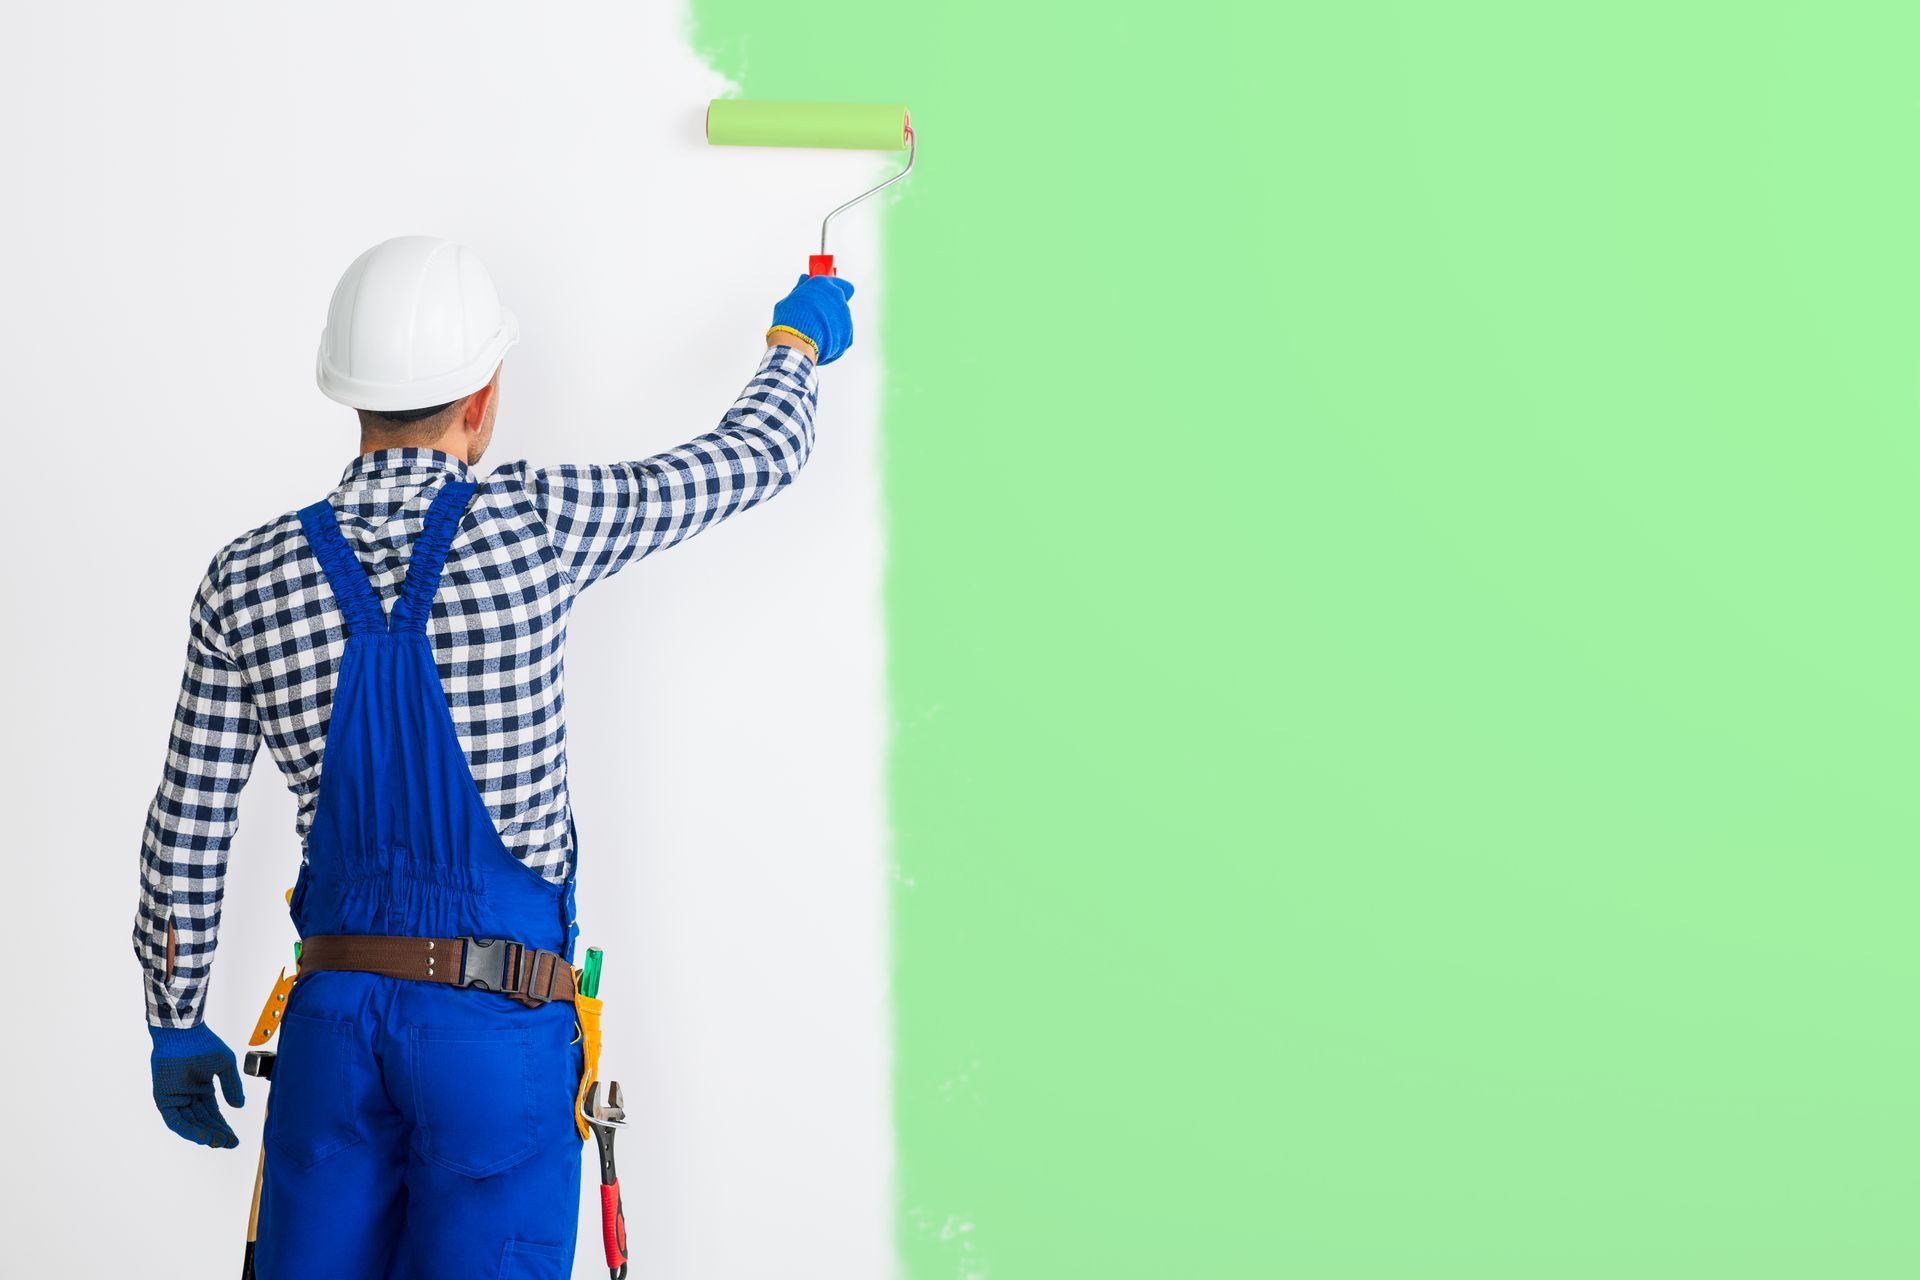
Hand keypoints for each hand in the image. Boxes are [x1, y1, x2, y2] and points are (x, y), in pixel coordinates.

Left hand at [149, 1024, 245, 1147]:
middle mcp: (189, 1096)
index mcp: (203, 1089)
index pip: (214, 1114)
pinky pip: (175, 1120)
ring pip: (190, 1124)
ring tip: (217, 1142)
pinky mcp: (163, 1099)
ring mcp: (176, 1098)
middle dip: (216, 1134)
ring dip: (203, 1134)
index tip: (234, 1140)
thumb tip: (238, 1107)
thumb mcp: (225, 1065)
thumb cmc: (204, 1045)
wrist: (183, 1034)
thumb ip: (232, 1086)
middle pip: (203, 1122)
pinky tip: (202, 1136)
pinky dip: (188, 1130)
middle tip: (229, 1143)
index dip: (224, 1127)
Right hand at [768, 274, 855, 364]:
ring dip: (831, 323)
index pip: (837, 281)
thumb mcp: (790, 299)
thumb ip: (800, 288)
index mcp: (824, 285)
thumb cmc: (789, 319)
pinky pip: (842, 335)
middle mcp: (838, 297)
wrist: (796, 343)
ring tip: (814, 331)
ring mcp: (845, 316)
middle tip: (817, 313)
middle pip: (839, 300)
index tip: (825, 292)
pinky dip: (834, 338)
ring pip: (840, 319)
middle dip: (830, 306)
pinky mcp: (848, 335)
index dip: (832, 287)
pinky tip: (820, 341)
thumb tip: (804, 279)